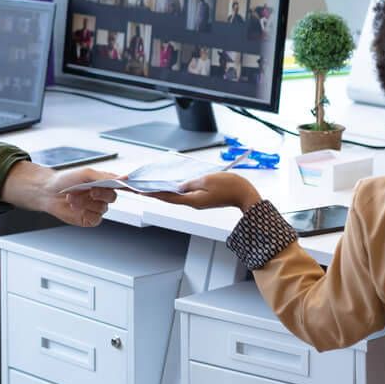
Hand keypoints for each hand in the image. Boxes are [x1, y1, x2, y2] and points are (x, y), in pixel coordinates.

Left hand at [3, 163, 115, 226]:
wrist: (47, 192)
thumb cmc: (65, 179)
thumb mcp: (85, 173)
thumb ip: (104, 177)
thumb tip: (123, 177)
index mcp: (103, 182)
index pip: (120, 185)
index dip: (121, 186)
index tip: (119, 184)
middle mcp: (101, 195)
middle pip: (112, 198)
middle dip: (99, 194)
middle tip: (89, 190)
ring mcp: (95, 208)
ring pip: (102, 209)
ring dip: (86, 203)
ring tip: (72, 197)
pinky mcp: (89, 219)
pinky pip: (96, 219)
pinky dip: (85, 213)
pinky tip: (75, 207)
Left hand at [147, 172, 261, 212]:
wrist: (245, 194)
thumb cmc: (230, 186)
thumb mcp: (207, 180)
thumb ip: (190, 183)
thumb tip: (178, 186)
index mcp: (192, 200)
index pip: (167, 196)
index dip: (151, 193)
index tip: (138, 191)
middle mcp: (193, 203)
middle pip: (168, 197)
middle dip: (152, 193)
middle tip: (138, 189)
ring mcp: (198, 202)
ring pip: (175, 197)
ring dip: (161, 192)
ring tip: (147, 188)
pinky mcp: (202, 199)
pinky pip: (184, 195)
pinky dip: (174, 191)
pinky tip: (169, 187)